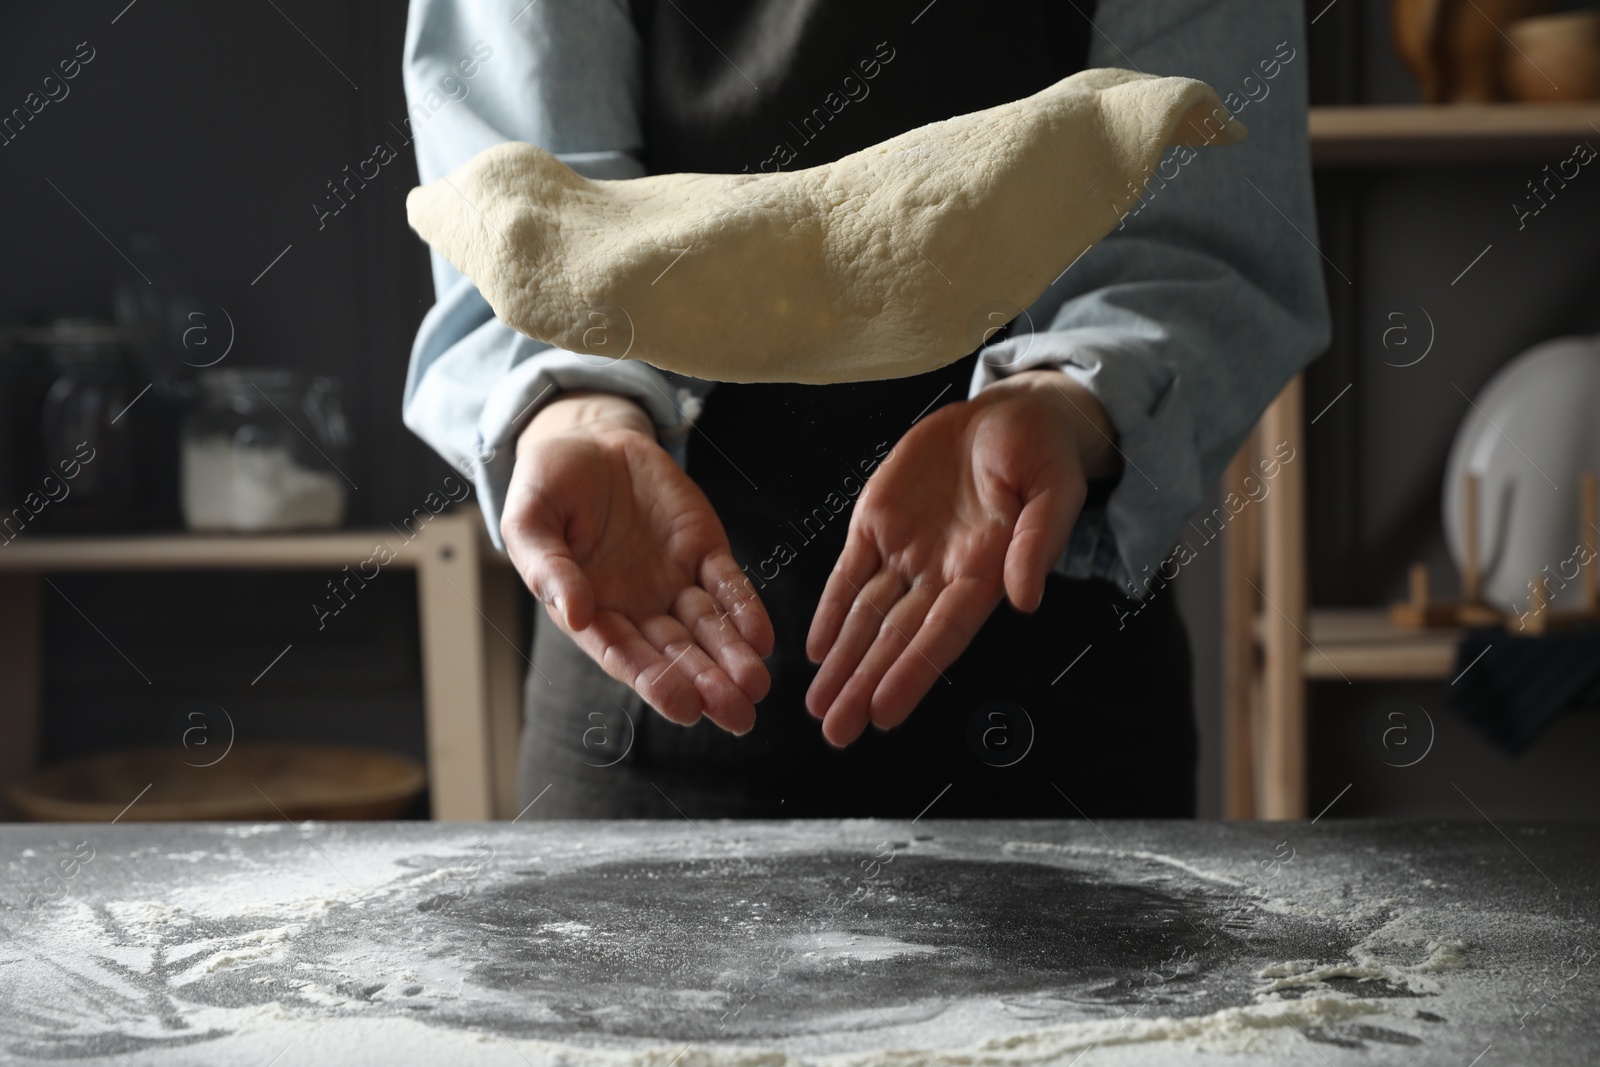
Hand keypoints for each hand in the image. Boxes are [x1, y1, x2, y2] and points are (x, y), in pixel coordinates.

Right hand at [501, 392, 773, 732]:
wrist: (588, 441)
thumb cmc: (548, 486)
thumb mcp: (529, 520)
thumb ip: (548, 567)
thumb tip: (575, 613)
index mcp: (591, 612)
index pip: (625, 655)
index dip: (655, 682)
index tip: (684, 708)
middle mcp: (637, 607)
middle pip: (676, 653)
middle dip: (707, 684)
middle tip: (738, 715)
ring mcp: (674, 581)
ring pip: (709, 627)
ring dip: (733, 657)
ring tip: (756, 685)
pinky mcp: (704, 550)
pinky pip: (729, 584)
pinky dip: (746, 609)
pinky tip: (762, 638)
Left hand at [804, 371, 1118, 745]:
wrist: (1009, 414)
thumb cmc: (1041, 454)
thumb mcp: (1054, 490)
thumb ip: (1038, 543)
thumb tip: (1025, 599)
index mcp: (984, 572)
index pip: (941, 634)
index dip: (911, 674)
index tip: (883, 713)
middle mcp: (940, 573)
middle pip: (895, 639)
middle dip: (864, 685)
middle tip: (835, 732)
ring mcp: (906, 551)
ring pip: (866, 616)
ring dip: (842, 662)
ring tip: (817, 707)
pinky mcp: (877, 523)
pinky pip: (849, 574)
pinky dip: (830, 611)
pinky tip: (817, 650)